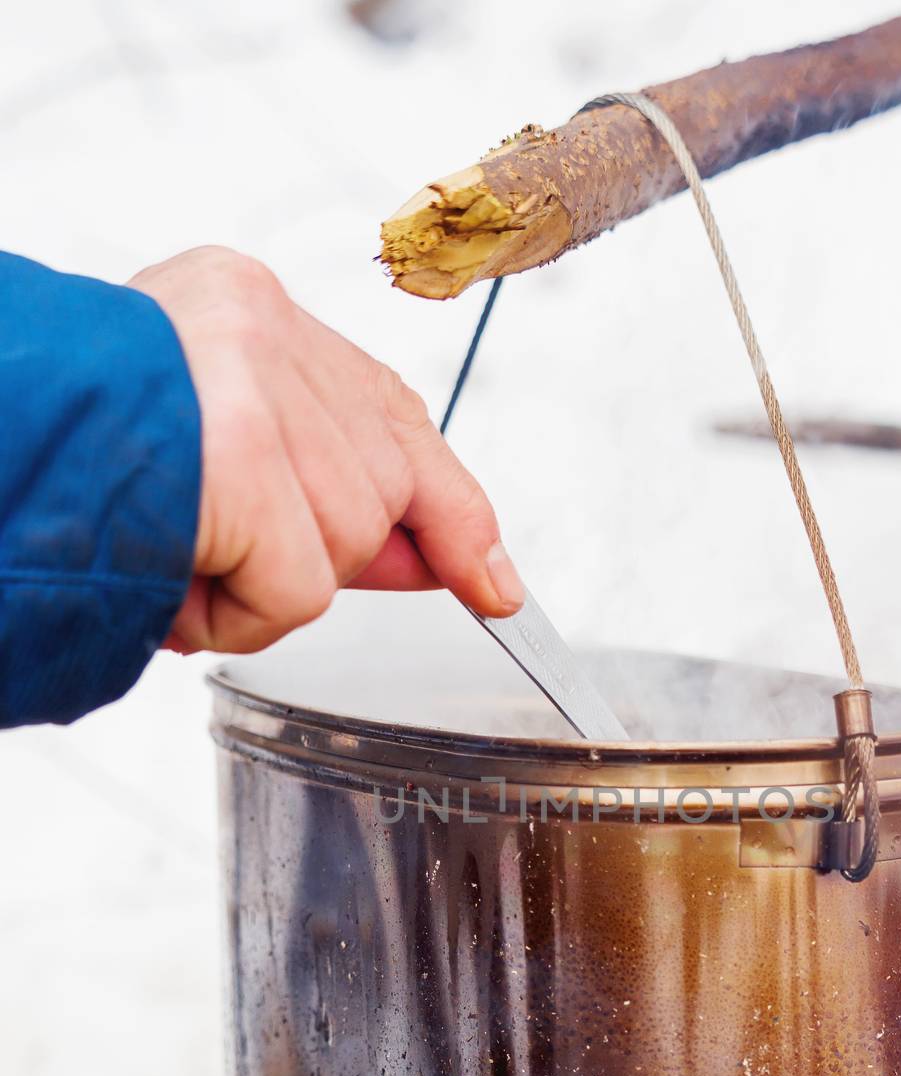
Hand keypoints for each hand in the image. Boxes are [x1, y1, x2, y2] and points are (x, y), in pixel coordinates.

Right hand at [129, 246, 522, 653]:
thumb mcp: (211, 459)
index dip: (451, 505)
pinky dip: (233, 612)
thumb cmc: (74, 468)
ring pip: (339, 544)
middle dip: (339, 551)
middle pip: (380, 483)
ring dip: (257, 582)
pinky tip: (171, 577)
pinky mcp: (239, 458)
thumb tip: (451, 562)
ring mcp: (249, 386)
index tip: (493, 576)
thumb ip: (323, 487)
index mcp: (239, 305)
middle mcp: (255, 325)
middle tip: (238, 554)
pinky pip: (294, 590)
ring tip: (170, 552)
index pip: (389, 409)